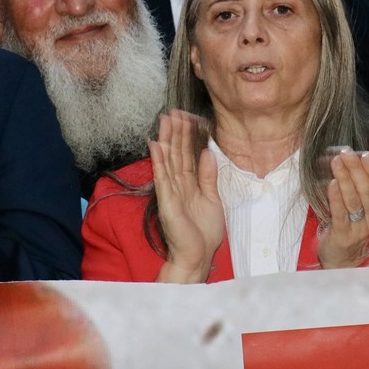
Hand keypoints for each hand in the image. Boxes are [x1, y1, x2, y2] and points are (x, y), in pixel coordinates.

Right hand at [150, 110, 223, 282]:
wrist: (197, 257)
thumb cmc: (203, 234)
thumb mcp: (213, 199)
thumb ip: (208, 177)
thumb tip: (207, 153)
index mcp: (189, 185)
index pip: (186, 156)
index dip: (186, 137)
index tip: (186, 118)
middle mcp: (178, 186)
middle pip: (176, 154)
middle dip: (175, 132)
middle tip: (174, 111)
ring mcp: (171, 193)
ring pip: (168, 161)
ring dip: (166, 140)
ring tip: (165, 120)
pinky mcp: (167, 202)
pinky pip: (163, 178)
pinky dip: (159, 162)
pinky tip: (156, 146)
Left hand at [317, 148, 368, 268]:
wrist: (345, 259)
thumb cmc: (356, 224)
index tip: (366, 153)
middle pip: (368, 191)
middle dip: (357, 170)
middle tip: (346, 152)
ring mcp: (358, 228)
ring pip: (354, 201)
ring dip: (345, 179)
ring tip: (337, 161)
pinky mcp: (343, 235)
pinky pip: (340, 215)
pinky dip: (336, 198)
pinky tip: (331, 184)